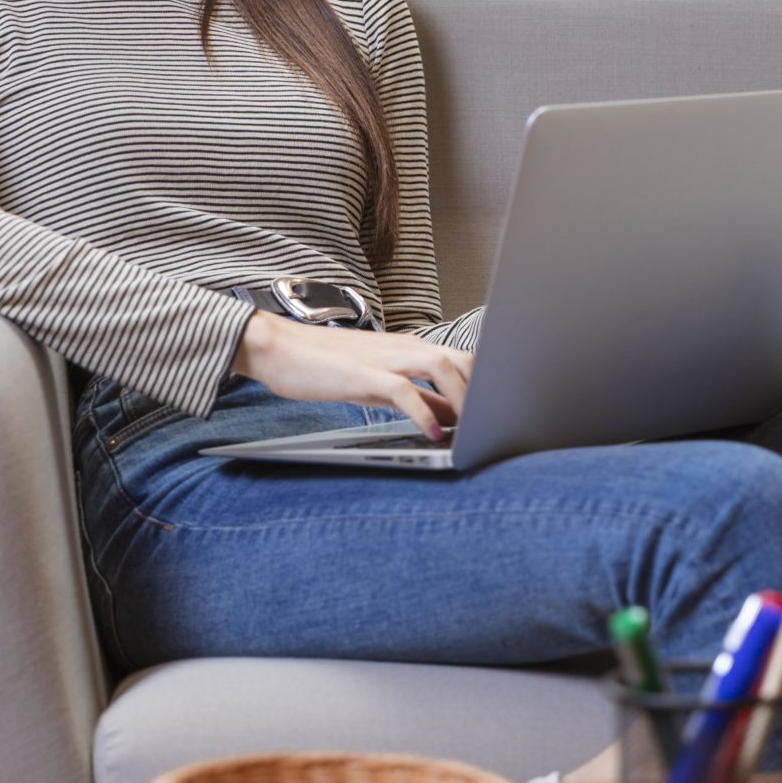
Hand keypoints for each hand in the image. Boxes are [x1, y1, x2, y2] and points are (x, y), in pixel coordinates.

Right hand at [232, 312, 472, 439]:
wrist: (278, 347)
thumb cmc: (328, 366)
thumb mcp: (382, 382)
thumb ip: (420, 397)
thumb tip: (454, 418)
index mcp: (412, 349)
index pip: (465, 360)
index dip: (489, 385)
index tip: (502, 414)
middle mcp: (405, 348)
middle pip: (464, 360)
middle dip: (485, 391)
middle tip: (495, 427)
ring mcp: (385, 358)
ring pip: (443, 366)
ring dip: (465, 398)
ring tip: (475, 430)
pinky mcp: (363, 374)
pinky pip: (404, 389)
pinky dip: (425, 412)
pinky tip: (435, 435)